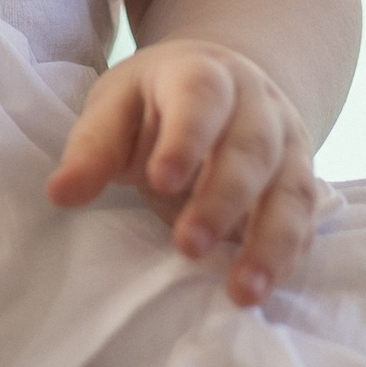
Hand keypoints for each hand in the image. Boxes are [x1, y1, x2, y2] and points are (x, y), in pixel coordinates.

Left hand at [46, 40, 319, 308]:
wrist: (224, 84)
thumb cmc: (156, 103)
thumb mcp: (116, 107)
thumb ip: (93, 149)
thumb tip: (61, 194)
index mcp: (203, 75)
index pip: (202, 97)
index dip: (186, 137)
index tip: (160, 180)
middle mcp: (257, 105)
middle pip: (251, 149)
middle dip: (223, 199)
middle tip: (187, 246)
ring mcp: (288, 143)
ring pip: (291, 190)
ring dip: (269, 242)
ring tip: (242, 292)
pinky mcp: (301, 182)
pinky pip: (304, 220)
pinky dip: (288, 255)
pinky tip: (263, 289)